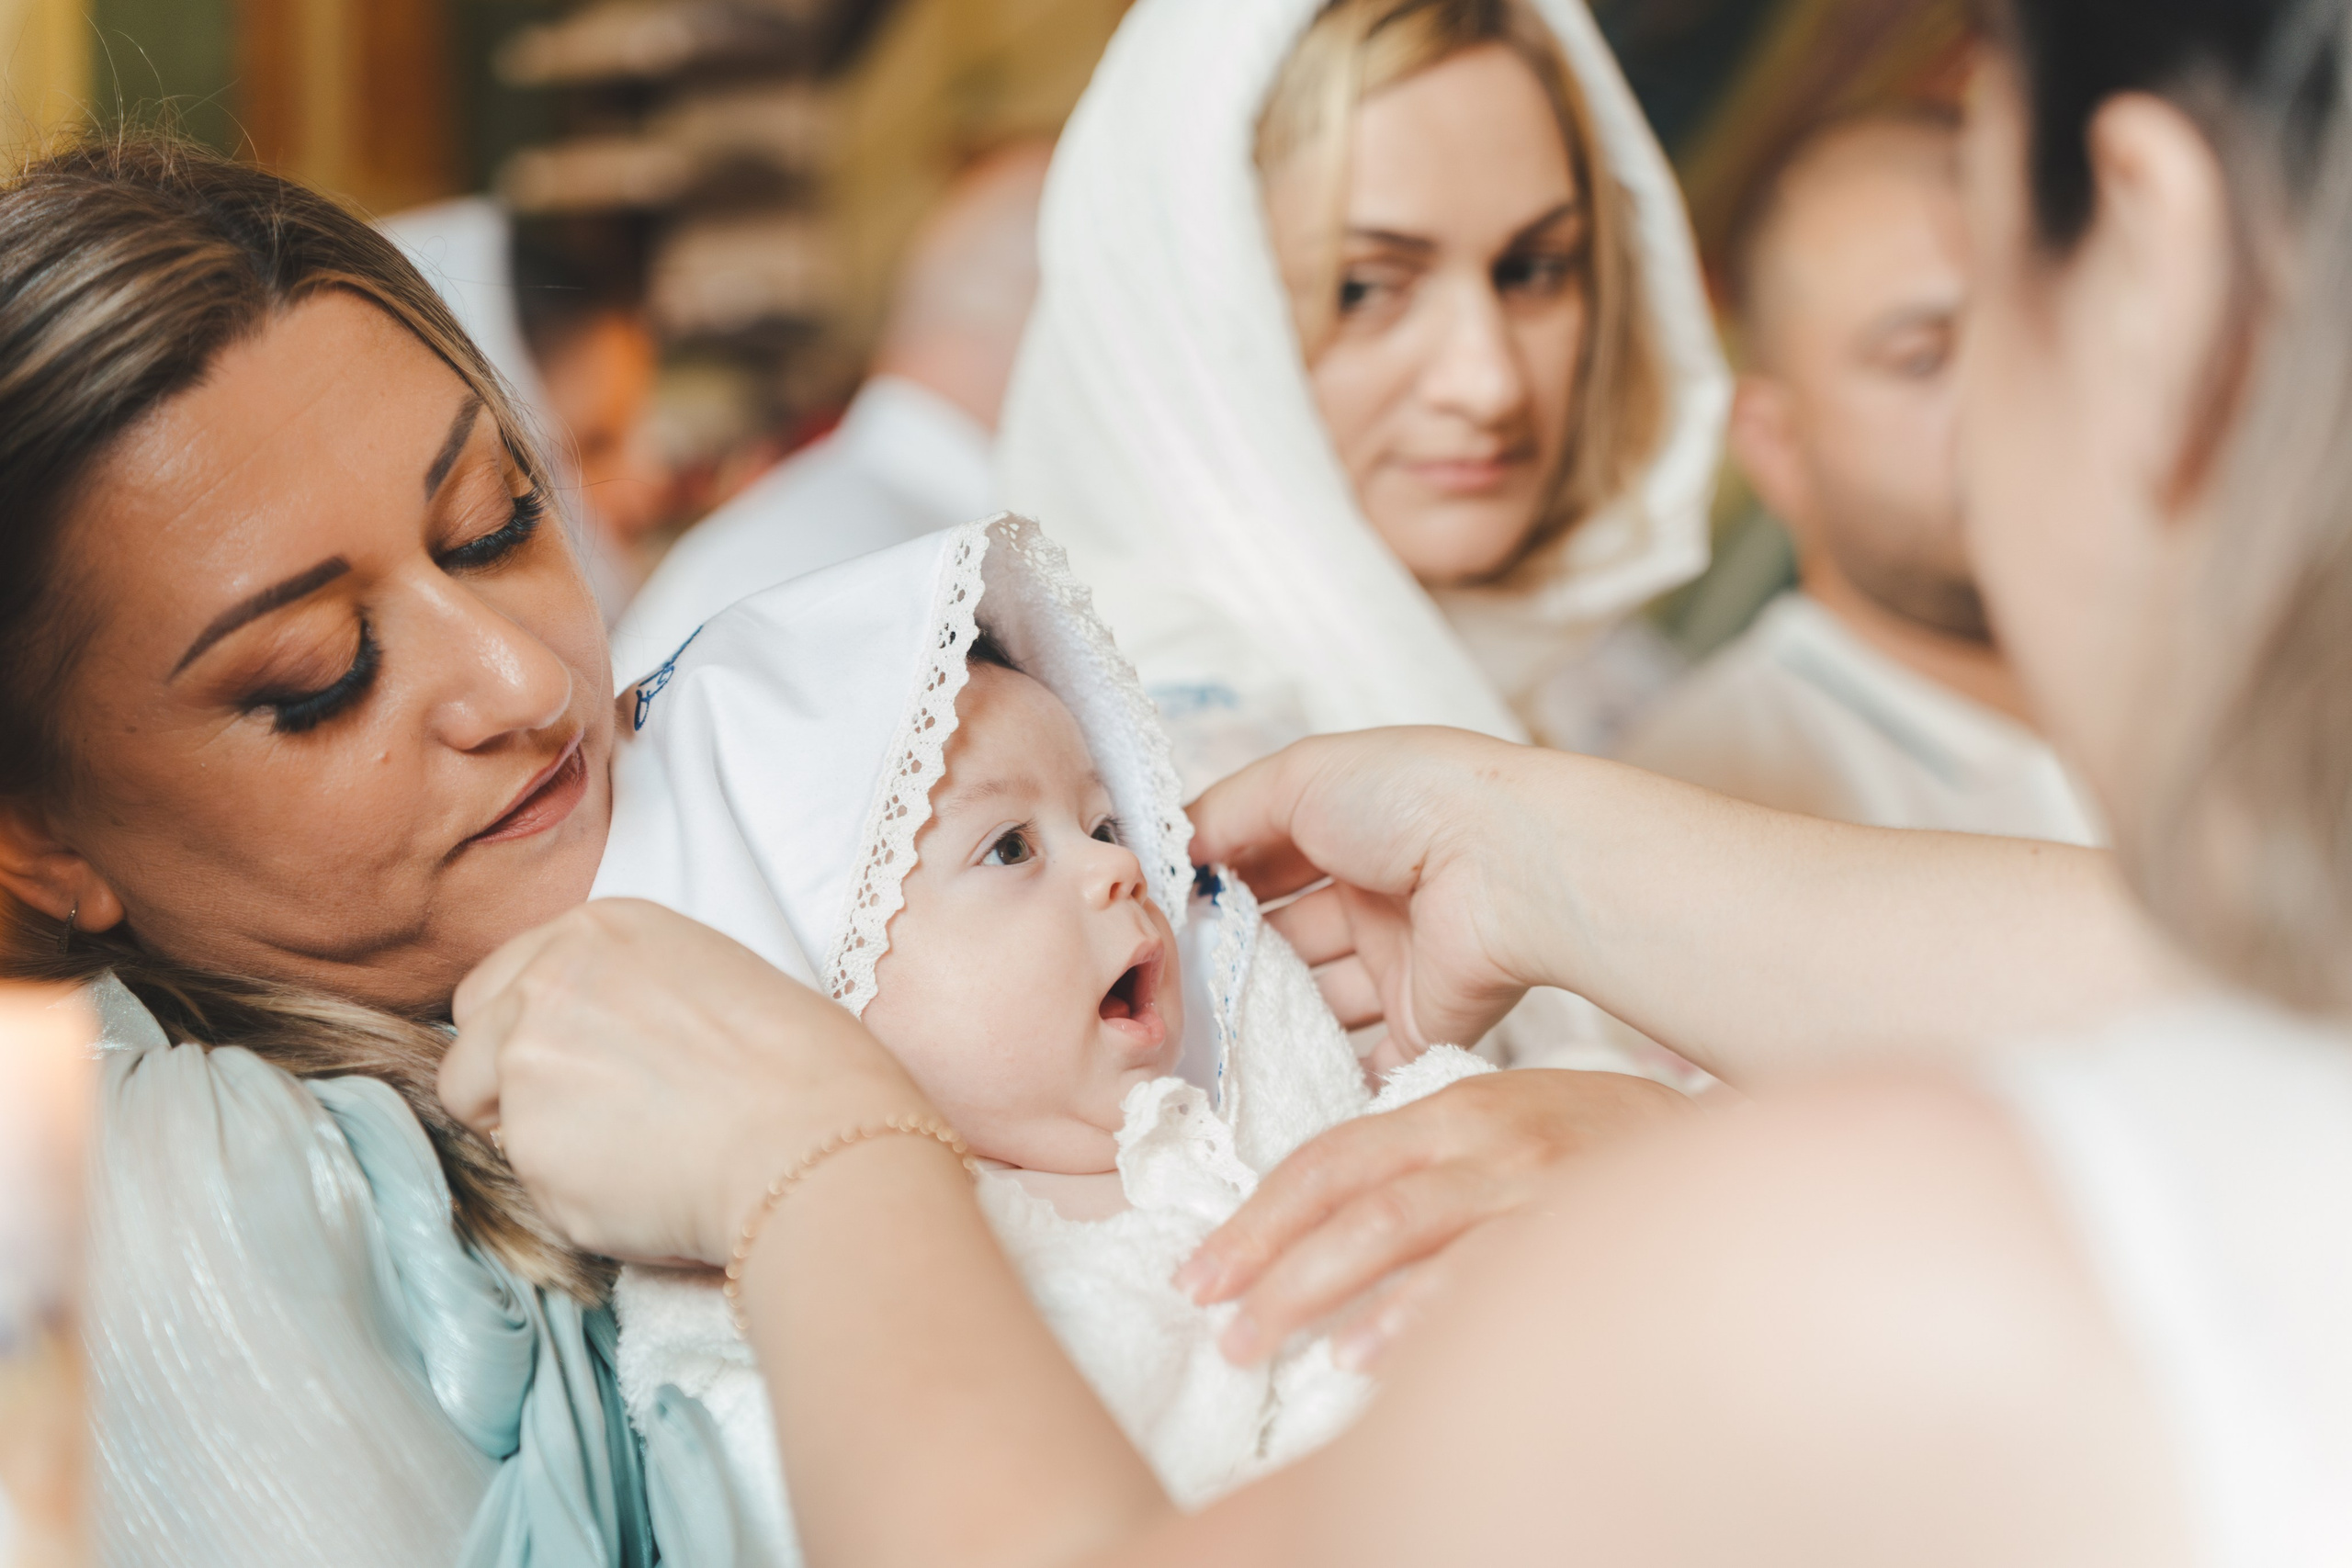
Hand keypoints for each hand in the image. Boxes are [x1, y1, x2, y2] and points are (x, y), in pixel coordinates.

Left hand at [439, 899, 930, 1265]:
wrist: (815, 1137)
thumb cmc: (800, 1065)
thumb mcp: (708, 976)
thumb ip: (624, 994)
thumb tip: (594, 1048)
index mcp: (596, 930)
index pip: (500, 985)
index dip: (529, 1035)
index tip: (574, 1068)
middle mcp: (544, 982)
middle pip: (468, 1047)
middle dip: (503, 1088)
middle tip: (589, 1121)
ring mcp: (524, 1062)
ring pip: (489, 1123)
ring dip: (539, 1145)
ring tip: (632, 1156)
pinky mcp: (526, 1146)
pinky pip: (528, 1185)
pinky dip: (572, 1199)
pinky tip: (644, 1186)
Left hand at [1174, 1069, 1693, 1366]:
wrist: (1738, 1152)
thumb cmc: (1610, 1148)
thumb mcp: (1510, 1126)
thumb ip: (1426, 1166)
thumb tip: (1328, 1232)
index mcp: (1454, 1113)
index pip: (1329, 1159)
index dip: (1256, 1217)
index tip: (1199, 1274)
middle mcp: (1484, 1142)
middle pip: (1350, 1201)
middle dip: (1268, 1266)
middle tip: (1219, 1327)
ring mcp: (1533, 1188)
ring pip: (1400, 1232)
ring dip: (1318, 1293)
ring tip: (1262, 1343)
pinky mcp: (1580, 1233)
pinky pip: (1485, 1276)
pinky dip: (1420, 1318)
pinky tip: (1370, 1360)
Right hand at [1188, 728, 1576, 1049]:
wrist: (1507, 868)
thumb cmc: (1409, 799)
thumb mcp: (1299, 777)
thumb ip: (1225, 811)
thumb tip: (1171, 851)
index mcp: (1349, 829)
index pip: (1265, 862)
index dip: (1213, 886)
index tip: (1156, 916)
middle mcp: (1374, 897)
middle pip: (1286, 938)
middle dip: (1231, 958)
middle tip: (1167, 986)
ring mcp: (1399, 964)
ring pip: (1316, 1003)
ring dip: (1267, 1021)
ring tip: (1198, 1042)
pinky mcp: (1425, 1025)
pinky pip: (1369, 1062)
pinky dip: (1327, 1079)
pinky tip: (1263, 1088)